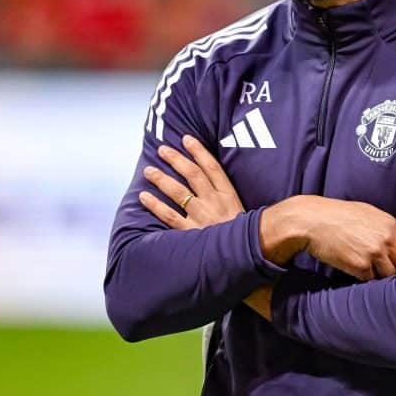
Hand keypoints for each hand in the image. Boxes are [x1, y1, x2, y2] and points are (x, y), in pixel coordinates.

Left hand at [136, 136, 269, 320]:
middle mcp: (214, 202)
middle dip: (176, 159)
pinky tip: (144, 197)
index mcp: (229, 195)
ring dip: (161, 179)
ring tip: (148, 171)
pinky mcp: (191, 233)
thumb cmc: (247, 237)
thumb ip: (230, 199)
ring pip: (178, 192)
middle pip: (192, 175)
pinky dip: (155, 206)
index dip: (198, 151)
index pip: (212, 167)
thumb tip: (218, 186)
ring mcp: (202, 217)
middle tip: (162, 149)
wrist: (250, 256)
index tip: (186, 139)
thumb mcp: (245, 213)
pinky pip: (169, 216)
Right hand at [261, 196, 395, 280]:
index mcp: (390, 224)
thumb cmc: (337, 215)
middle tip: (387, 276)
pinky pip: (371, 281)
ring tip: (374, 280)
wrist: (312, 220)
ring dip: (381, 278)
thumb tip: (394, 243)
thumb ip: (384, 228)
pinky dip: (365, 281)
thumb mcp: (366, 213)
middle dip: (394, 270)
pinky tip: (357, 276)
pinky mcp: (361, 266)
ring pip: (389, 275)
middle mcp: (387, 238)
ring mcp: (375, 253)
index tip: (395, 264)